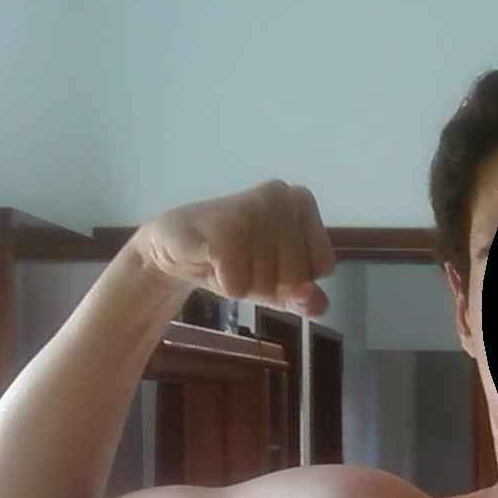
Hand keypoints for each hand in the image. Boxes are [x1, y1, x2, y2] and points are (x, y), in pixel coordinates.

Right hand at [132, 179, 336, 314]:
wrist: (175, 251)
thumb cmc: (235, 262)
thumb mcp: (278, 285)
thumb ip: (306, 299)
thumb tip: (316, 302)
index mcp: (301, 201)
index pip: (323, 266)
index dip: (297, 280)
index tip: (271, 264)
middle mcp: (280, 195)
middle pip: (297, 277)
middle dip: (269, 285)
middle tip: (243, 264)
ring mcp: (251, 208)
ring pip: (269, 282)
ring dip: (245, 286)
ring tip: (226, 263)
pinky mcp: (221, 228)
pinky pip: (240, 284)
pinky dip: (227, 286)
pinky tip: (211, 264)